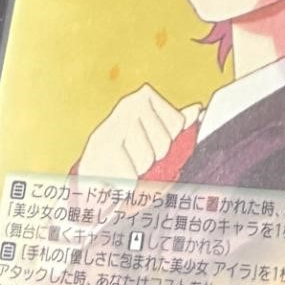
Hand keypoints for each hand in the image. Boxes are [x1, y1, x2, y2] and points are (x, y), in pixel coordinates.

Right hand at [76, 86, 200, 182]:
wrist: (87, 177)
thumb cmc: (125, 155)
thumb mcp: (151, 135)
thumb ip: (175, 122)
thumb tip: (197, 109)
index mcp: (144, 97)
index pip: (178, 123)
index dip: (169, 141)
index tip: (150, 142)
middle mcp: (127, 105)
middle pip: (163, 143)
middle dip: (152, 161)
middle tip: (134, 160)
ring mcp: (112, 126)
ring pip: (146, 161)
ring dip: (137, 175)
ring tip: (123, 169)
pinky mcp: (98, 153)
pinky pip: (129, 178)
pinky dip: (124, 187)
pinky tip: (112, 179)